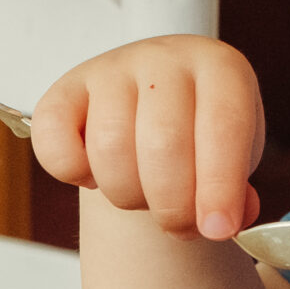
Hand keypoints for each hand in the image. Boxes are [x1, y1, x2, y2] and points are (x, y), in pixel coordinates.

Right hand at [30, 36, 265, 240]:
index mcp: (219, 68)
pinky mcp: (64, 90)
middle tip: (179, 225)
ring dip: (128, 196)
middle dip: (173, 205)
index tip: (219, 229)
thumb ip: (234, 193)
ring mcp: (111, 69)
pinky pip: (54, 141)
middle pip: (163, 143)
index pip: (222, 126)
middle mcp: (164, 59)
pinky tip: (95, 176)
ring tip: (142, 196)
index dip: (220, 186)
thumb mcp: (234, 157)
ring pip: (110, 148)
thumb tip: (219, 223)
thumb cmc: (201, 134)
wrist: (158, 108)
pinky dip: (73, 173)